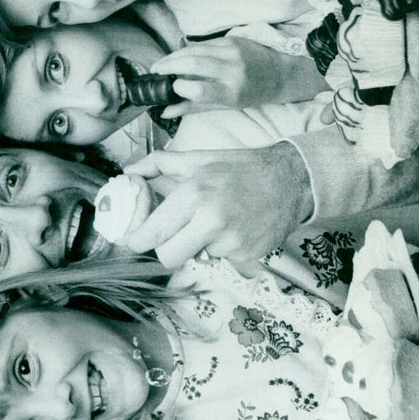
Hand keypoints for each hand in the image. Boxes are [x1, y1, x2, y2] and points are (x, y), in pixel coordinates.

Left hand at [122, 145, 313, 269]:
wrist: (290, 180)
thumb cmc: (239, 168)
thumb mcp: (198, 158)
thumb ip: (158, 164)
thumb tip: (128, 171)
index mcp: (194, 193)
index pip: (153, 232)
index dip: (136, 240)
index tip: (132, 239)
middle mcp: (211, 220)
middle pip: (168, 257)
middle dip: (166, 249)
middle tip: (171, 236)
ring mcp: (231, 242)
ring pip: (196, 258)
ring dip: (198, 246)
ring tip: (214, 224)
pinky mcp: (247, 256)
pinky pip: (221, 261)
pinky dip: (222, 250)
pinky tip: (234, 230)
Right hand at [151, 39, 279, 117]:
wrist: (280, 74)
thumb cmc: (252, 94)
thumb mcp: (226, 105)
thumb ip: (194, 107)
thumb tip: (166, 111)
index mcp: (233, 92)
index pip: (201, 89)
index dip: (180, 87)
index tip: (171, 88)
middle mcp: (233, 70)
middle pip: (193, 62)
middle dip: (168, 65)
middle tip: (154, 71)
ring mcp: (232, 51)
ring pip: (194, 49)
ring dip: (173, 55)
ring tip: (161, 64)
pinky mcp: (231, 40)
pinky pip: (202, 44)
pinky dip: (187, 50)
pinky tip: (178, 57)